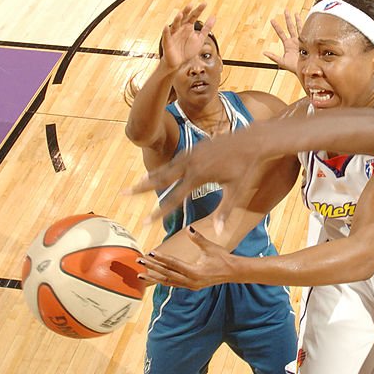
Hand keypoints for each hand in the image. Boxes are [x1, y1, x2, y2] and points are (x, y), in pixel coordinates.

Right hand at [133, 129, 263, 217]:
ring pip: (165, 168)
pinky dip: (164, 168)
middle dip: (140, 188)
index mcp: (198, 177)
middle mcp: (190, 164)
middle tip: (123, 194)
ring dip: (149, 177)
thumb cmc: (246, 168)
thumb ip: (225, 211)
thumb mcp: (236, 191)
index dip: (158, 212)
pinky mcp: (195, 147)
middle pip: (160, 179)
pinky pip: (174, 160)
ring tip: (135, 185)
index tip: (144, 222)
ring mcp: (191, 153)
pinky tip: (158, 173)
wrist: (251, 140)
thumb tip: (219, 232)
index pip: (173, 199)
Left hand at [136, 227, 238, 288]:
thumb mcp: (211, 247)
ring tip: (140, 274)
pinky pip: (173, 284)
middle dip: (152, 267)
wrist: (234, 272)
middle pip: (167, 274)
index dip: (161, 258)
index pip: (174, 264)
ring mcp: (190, 285)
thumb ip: (198, 239)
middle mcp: (190, 281)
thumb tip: (189, 228)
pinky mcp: (191, 286)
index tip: (150, 252)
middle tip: (139, 260)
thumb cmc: (223, 258)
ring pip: (168, 281)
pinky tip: (154, 277)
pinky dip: (163, 280)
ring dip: (154, 277)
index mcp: (195, 272)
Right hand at [161, 4, 213, 69]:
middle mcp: (180, 28)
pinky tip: (167, 26)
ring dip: (177, 19)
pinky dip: (166, 31)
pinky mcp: (167, 42)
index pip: (193, 16)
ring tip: (181, 14)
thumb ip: (206, 28)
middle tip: (191, 5)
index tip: (205, 3)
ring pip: (175, 25)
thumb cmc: (188, 50)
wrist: (179, 63)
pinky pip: (166, 36)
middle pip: (183, 17)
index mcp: (188, 26)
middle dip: (187, 11)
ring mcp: (173, 34)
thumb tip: (213, 17)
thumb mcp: (200, 38)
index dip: (199, 10)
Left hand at [264, 10, 302, 73]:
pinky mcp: (307, 42)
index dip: (276, 26)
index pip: (281, 33)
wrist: (305, 70)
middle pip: (290, 27)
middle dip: (287, 19)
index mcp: (288, 44)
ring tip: (294, 12)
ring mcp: (301, 40)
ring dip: (296, 20)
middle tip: (285, 10)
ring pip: (298, 27)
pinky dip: (306, 26)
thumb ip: (273, 57)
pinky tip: (307, 20)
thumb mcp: (282, 62)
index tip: (272, 20)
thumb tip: (264, 52)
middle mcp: (294, 41)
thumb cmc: (294, 68)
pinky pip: (306, 32)